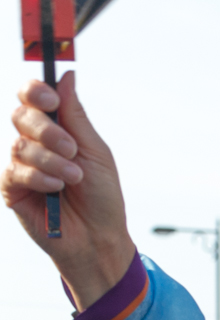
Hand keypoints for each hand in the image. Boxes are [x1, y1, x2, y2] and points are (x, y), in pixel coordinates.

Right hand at [2, 73, 134, 308]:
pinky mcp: (12, 188)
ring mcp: (21, 165)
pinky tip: (57, 188)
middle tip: (70, 149)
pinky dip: (39, 177)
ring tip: (73, 178)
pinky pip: (15, 171)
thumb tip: (66, 75)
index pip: (32, 97)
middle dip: (47, 130)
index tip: (50, 99)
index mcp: (54, 130)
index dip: (35, 91)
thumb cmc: (101, 197)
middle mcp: (33, 143)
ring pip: (20, 145)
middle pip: (21, 115)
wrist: (100, 239)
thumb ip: (76, 117)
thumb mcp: (95, 153)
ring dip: (51, 160)